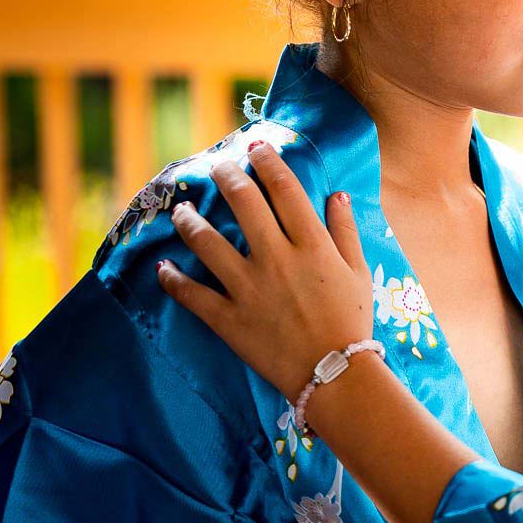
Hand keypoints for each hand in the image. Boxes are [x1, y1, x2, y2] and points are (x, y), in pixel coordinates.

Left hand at [160, 143, 372, 401]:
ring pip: (208, 242)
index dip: (269, 162)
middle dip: (227, 176)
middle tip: (217, 166)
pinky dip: (173, 281)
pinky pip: (192, 295)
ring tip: (181, 210)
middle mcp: (276, 259)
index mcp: (311, 245)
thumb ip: (346, 232)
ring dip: (190, 220)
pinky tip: (163, 268)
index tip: (256, 147)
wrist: (337, 375)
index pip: (285, 190)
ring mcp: (248, 288)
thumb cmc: (352, 323)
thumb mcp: (360, 273)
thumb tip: (337, 196)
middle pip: (243, 204)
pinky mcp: (230, 319)